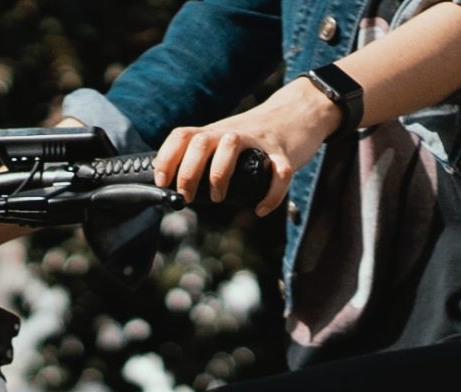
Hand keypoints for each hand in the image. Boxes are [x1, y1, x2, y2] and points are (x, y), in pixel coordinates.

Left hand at [153, 79, 341, 217]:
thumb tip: (181, 190)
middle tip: (188, 197)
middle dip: (188, 171)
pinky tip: (261, 209)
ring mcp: (258, 141)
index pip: (182, 136)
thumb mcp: (225, 140)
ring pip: (232, 145)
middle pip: (202, 142)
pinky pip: (278, 173)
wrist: (297, 112)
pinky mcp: (283, 153)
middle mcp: (232, 132)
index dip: (167, 157)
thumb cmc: (256, 136)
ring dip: (219, 174)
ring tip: (219, 198)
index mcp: (215, 131)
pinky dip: (270, 195)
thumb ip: (207, 158)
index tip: (162, 182)